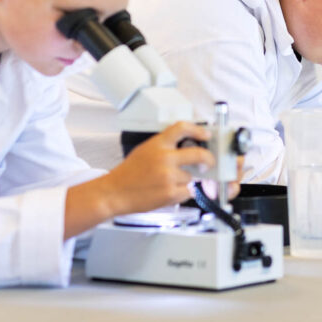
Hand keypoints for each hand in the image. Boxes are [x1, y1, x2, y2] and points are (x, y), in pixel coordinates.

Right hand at [64, 121, 215, 238]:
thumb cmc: (129, 173)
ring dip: (184, 181)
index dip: (198, 129)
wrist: (113, 193)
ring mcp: (168, 176)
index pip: (182, 128)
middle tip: (208, 163)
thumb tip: (189, 147)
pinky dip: (182, 193)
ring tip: (166, 183)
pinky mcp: (170, 193)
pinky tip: (167, 192)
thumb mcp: (146, 150)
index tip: (206, 135)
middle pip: (199, 154)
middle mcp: (164, 158)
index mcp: (157, 144)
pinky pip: (188, 191)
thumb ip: (165, 147)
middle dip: (208, 160)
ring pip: (191, 177)